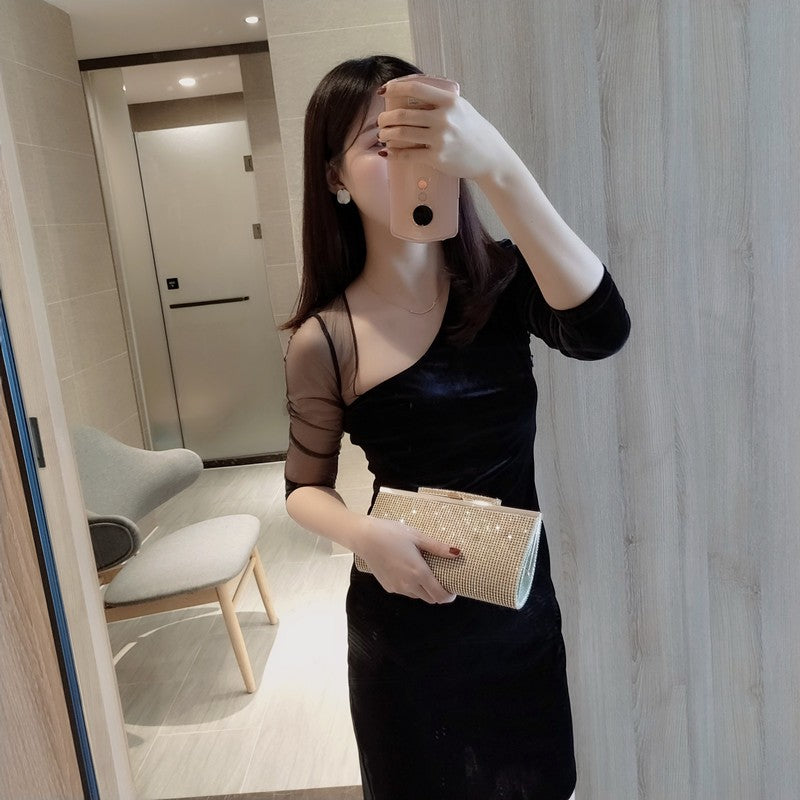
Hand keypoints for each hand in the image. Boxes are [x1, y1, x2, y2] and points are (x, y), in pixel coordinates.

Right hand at [356, 516, 461, 603]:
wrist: (365, 538)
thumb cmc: (391, 534)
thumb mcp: (417, 536)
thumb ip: (437, 547)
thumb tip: (457, 552)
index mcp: (419, 573)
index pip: (439, 596)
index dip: (449, 596)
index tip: (453, 589)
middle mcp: (409, 585)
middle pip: (430, 599)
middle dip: (438, 593)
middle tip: (439, 578)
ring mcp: (397, 588)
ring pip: (417, 596)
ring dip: (424, 590)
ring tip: (423, 572)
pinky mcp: (388, 587)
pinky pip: (405, 592)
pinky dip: (410, 586)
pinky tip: (406, 571)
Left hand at [377, 77, 512, 180]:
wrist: (490, 157)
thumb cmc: (474, 132)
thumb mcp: (462, 108)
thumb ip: (441, 101)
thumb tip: (414, 96)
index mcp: (449, 101)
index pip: (415, 88)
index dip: (394, 88)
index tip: (383, 92)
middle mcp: (444, 118)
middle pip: (403, 115)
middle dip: (385, 118)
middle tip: (381, 121)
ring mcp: (440, 139)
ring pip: (401, 134)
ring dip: (386, 134)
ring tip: (382, 135)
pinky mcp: (437, 158)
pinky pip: (408, 155)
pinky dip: (394, 153)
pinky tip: (388, 152)